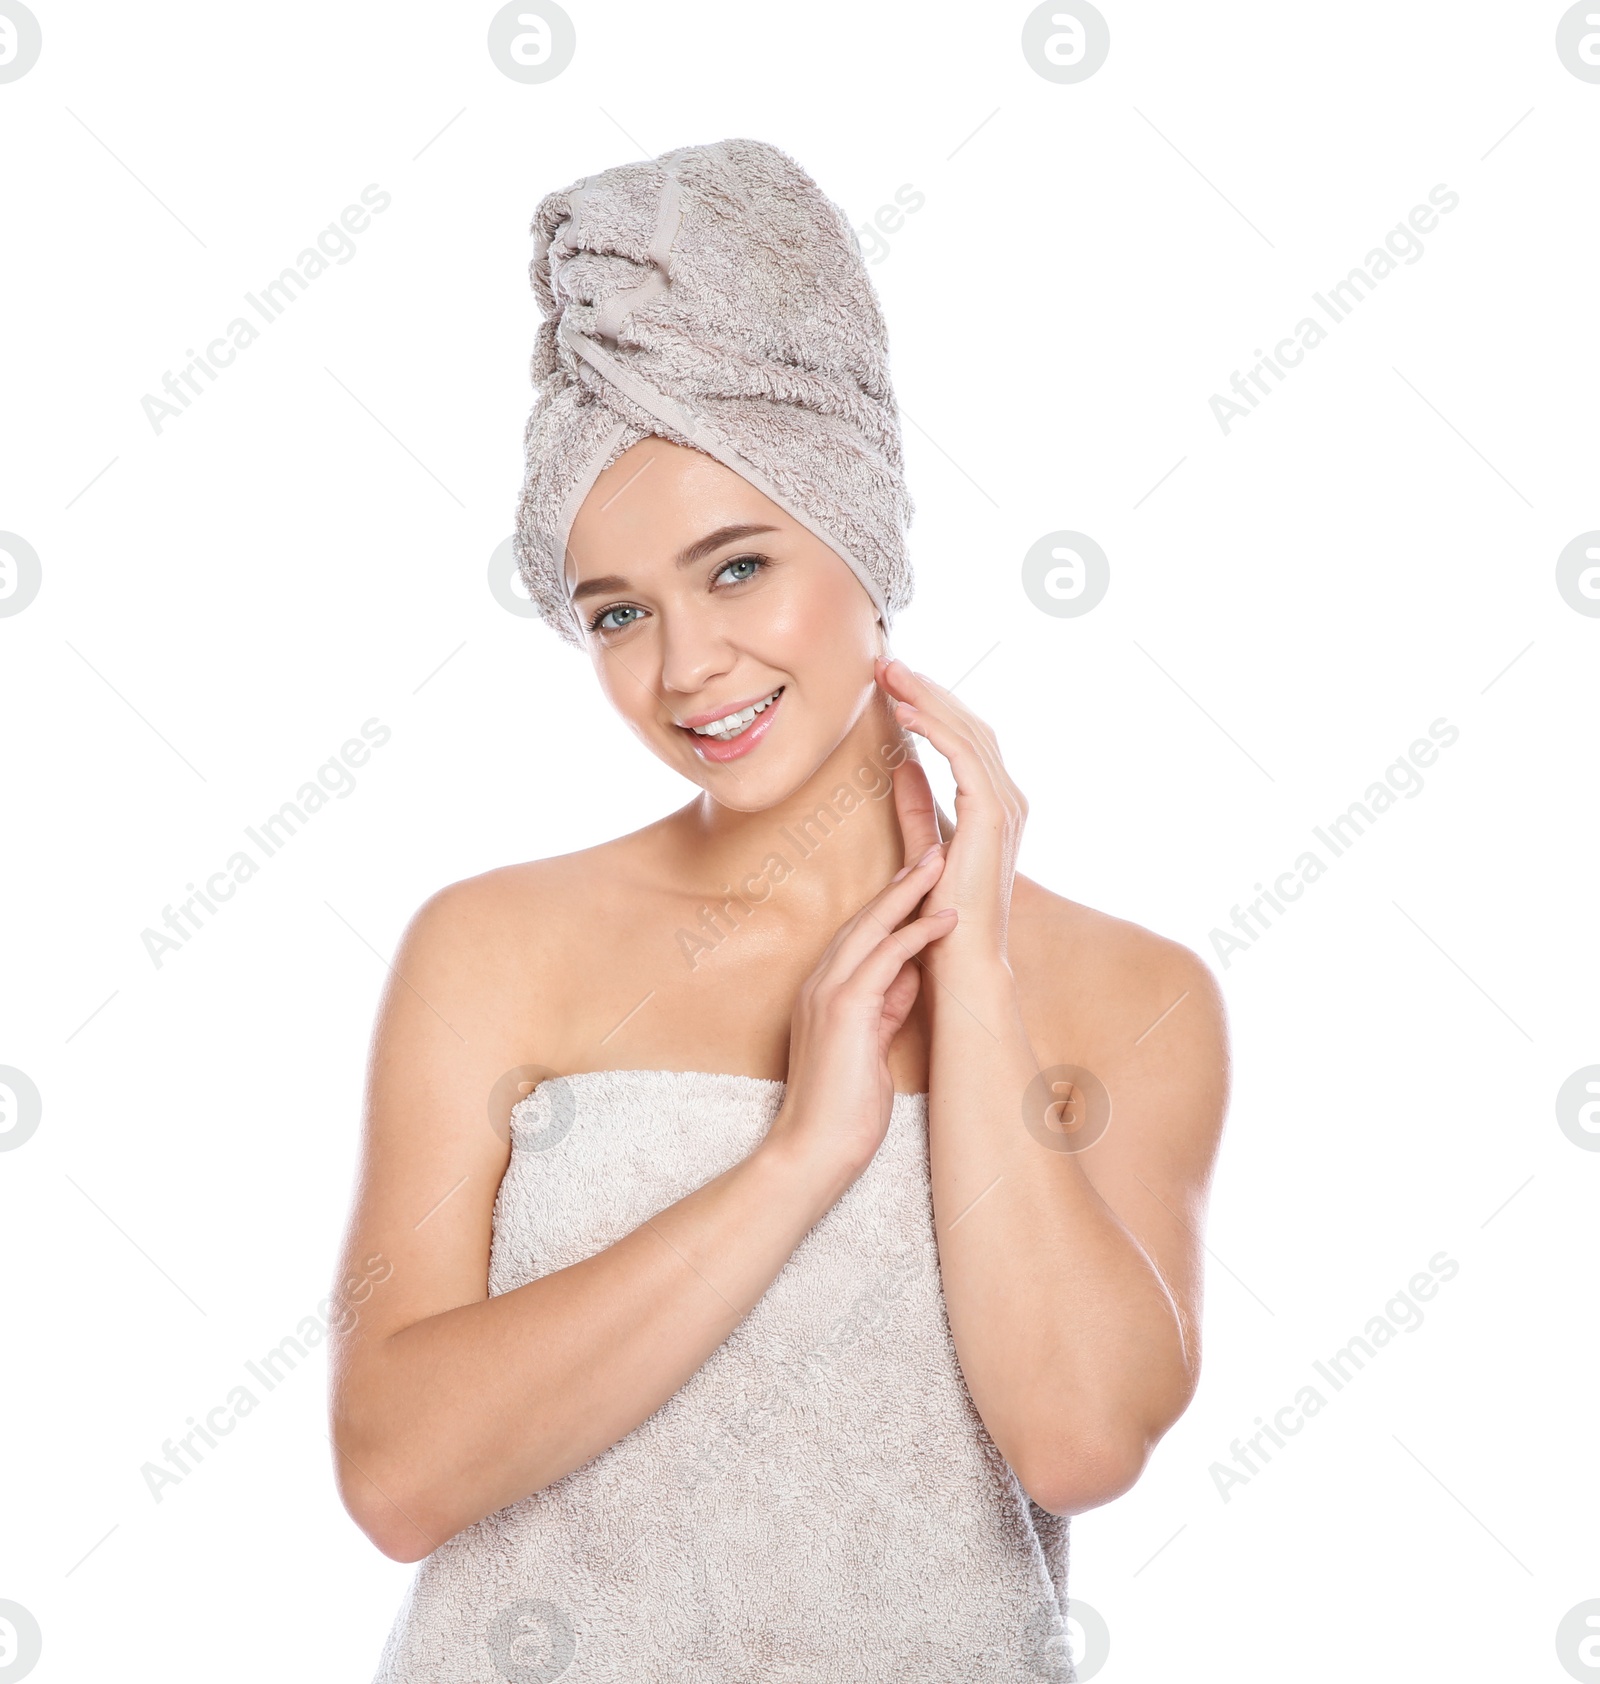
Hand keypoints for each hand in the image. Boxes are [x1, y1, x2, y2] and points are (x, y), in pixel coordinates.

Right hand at [764, 846, 955, 1183]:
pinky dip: (917, 933)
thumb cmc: (843, 1110)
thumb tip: (913, 976)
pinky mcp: (844, 1009)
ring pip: (872, 927)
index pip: (860, 937)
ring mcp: (827, 993)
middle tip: (934, 851)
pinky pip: (885, 957)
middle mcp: (819, 984)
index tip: (920, 879)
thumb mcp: (871, 1047)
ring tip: (943, 863)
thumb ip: (886, 1007)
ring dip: (910, 893)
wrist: (812, 1151)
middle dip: (901, 883)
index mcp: (823, 993)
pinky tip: (945, 918)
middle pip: (864, 919)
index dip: (890, 906)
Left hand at [876, 655, 1026, 970]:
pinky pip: (963, 756)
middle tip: (887, 664)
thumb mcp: (923, 849)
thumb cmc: (943, 917)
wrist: (963, 960)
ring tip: (889, 675)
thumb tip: (901, 764)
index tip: (893, 684)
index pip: (966, 738)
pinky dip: (934, 729)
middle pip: (969, 725)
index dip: (932, 706)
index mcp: (996, 806)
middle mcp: (1009, 799)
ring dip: (926, 698)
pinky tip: (903, 713)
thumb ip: (916, 808)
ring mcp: (1006, 806)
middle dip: (927, 690)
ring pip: (967, 732)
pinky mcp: (993, 816)